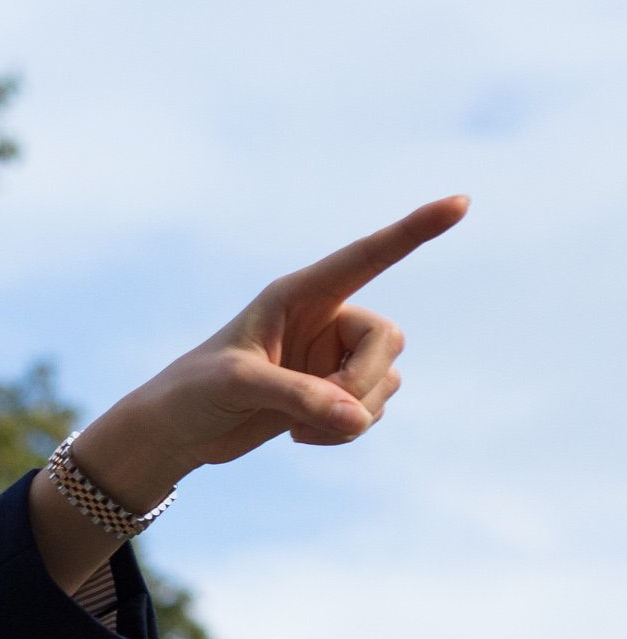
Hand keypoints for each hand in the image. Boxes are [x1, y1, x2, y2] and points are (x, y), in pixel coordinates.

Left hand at [34, 195, 466, 590]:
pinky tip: (301, 437)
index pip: (367, 256)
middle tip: (323, 412)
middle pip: (389, 339)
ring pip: (386, 379)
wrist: (176, 433)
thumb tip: (358, 419)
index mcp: (297, 294)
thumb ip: (298, 397)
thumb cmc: (192, 394)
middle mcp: (324, 318)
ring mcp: (332, 356)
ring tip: (298, 428)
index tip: (462, 202)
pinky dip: (347, 430)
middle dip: (363, 381)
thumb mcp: (237, 386)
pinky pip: (373, 408)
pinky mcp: (333, 392)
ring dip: (353, 413)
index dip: (415, 230)